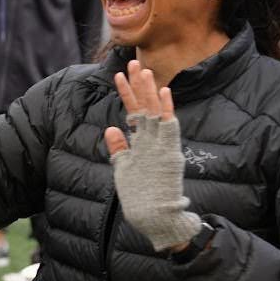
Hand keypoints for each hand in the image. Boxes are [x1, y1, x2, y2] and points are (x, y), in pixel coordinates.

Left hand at [103, 61, 200, 253]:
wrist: (158, 218)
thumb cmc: (142, 196)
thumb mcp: (124, 168)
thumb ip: (119, 148)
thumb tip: (110, 129)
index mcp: (143, 143)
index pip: (134, 112)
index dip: (127, 93)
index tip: (118, 74)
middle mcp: (153, 141)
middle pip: (145, 106)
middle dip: (139, 85)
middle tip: (133, 62)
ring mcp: (161, 146)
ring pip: (155, 112)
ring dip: (149, 91)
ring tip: (144, 70)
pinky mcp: (169, 154)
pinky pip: (169, 128)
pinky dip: (166, 110)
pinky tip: (164, 92)